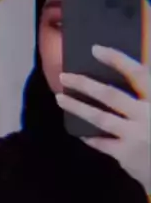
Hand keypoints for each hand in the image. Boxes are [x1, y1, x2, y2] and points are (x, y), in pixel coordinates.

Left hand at [57, 45, 150, 191]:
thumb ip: (146, 92)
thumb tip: (131, 72)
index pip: (137, 72)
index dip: (116, 59)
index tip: (96, 49)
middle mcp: (146, 113)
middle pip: (110, 94)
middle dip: (84, 84)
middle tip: (64, 76)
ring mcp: (134, 134)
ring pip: (100, 118)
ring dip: (78, 107)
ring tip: (60, 99)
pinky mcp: (126, 153)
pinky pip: (102, 143)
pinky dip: (90, 137)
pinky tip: (79, 132)